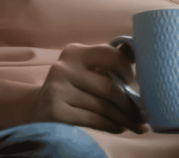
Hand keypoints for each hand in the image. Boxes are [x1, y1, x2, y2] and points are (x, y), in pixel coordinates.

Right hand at [28, 42, 145, 133]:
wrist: (35, 108)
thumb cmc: (70, 86)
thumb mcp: (84, 68)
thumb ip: (106, 61)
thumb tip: (134, 51)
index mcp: (75, 52)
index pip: (110, 55)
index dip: (127, 69)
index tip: (133, 81)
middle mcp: (64, 68)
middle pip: (108, 87)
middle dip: (129, 103)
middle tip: (142, 113)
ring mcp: (57, 90)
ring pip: (103, 106)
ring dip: (123, 118)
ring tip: (136, 124)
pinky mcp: (55, 111)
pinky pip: (93, 120)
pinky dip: (110, 125)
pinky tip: (119, 127)